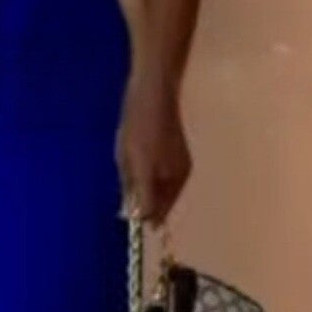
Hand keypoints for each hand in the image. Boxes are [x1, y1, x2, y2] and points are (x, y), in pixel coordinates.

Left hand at [117, 67, 191, 225]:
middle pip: (163, 208)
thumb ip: (129, 187)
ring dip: (156, 201)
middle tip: (130, 203)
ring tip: (138, 188)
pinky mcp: (187, 164)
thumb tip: (128, 212)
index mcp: (156, 176)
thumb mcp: (125, 157)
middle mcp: (175, 178)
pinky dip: (163, 190)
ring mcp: (184, 171)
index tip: (125, 214)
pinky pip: (174, 187)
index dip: (138, 217)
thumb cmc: (135, 124)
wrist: (156, 94)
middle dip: (148, 211)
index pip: (150, 211)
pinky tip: (150, 180)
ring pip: (170, 198)